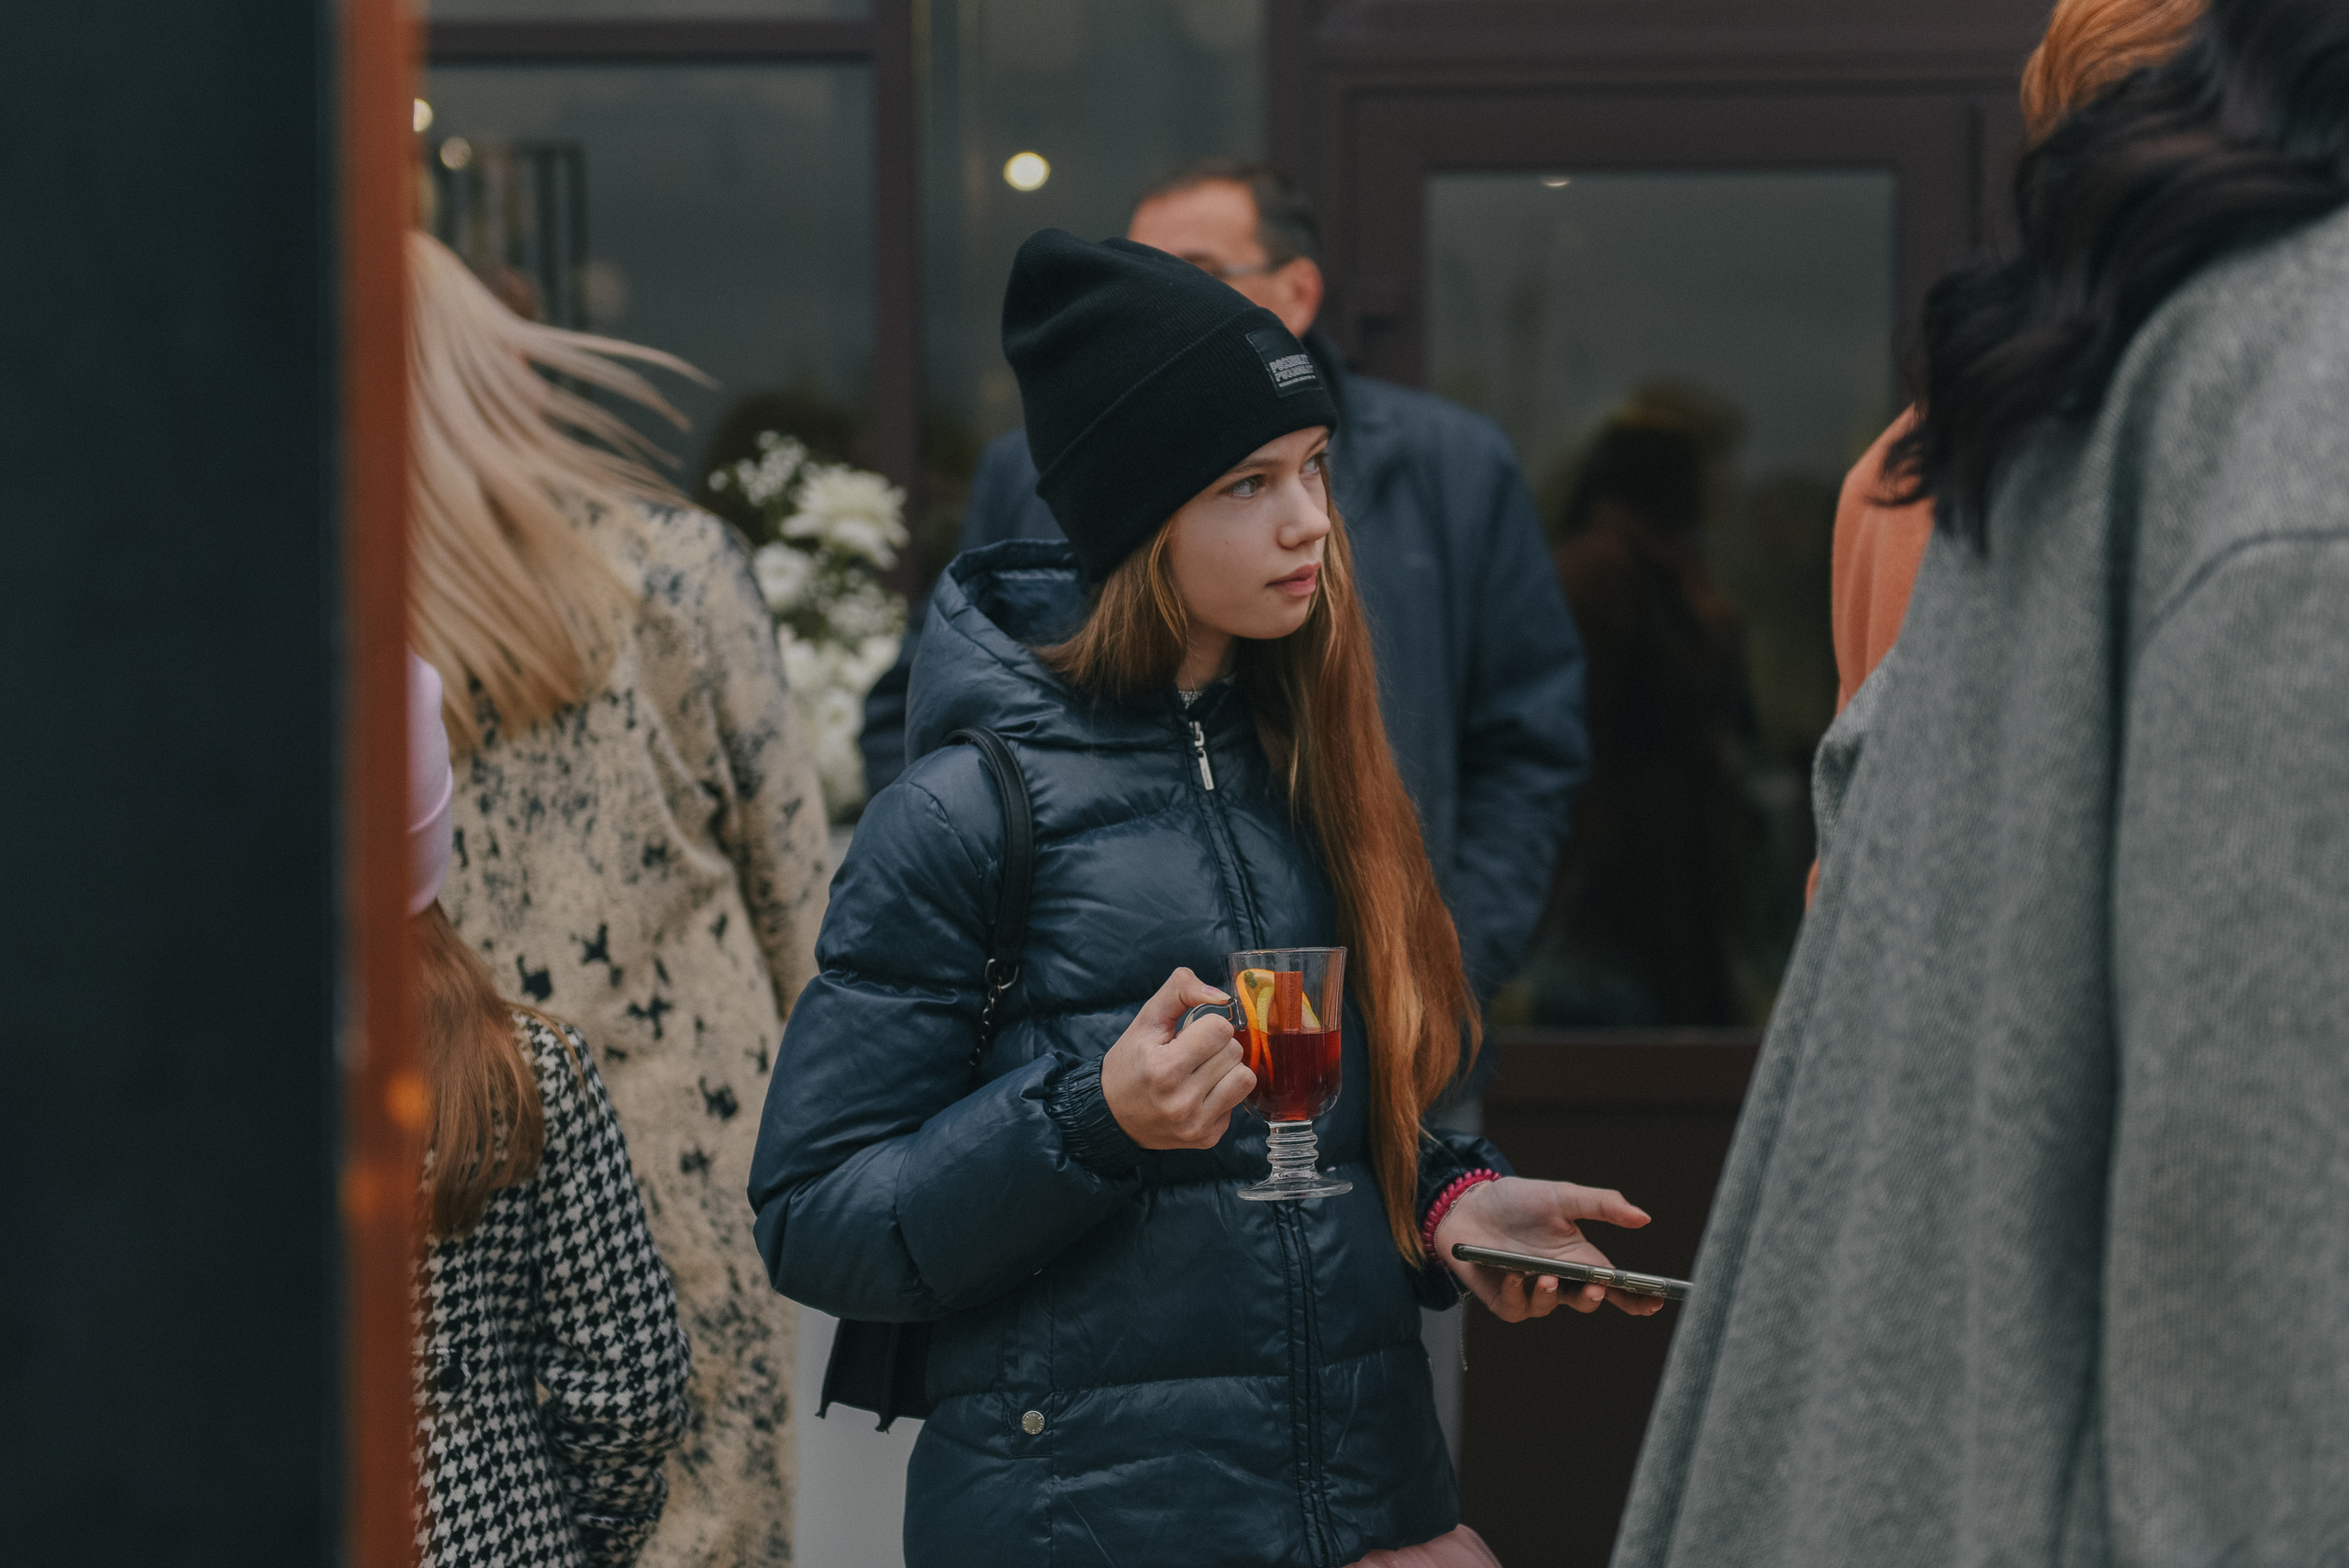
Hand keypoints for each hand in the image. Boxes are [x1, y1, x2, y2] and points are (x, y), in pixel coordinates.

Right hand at [1101, 968, 1257, 1150]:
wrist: (1112, 1116)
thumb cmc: (1131, 1063)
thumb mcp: (1146, 1020)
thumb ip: (1180, 990)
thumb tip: (1224, 996)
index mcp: (1165, 1068)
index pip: (1221, 1029)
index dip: (1207, 1025)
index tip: (1189, 1034)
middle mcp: (1182, 1101)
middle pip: (1234, 1052)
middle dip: (1217, 1046)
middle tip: (1193, 1054)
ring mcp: (1196, 1124)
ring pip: (1245, 1078)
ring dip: (1227, 1070)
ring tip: (1202, 1072)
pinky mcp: (1208, 1138)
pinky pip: (1239, 1103)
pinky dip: (1223, 1094)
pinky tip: (1200, 1094)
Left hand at [1434, 1176, 1663, 1319]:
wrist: (1468, 1204)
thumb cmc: (1518, 1201)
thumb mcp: (1562, 1196)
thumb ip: (1602, 1205)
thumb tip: (1644, 1217)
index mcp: (1580, 1258)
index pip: (1614, 1285)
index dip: (1637, 1297)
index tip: (1656, 1300)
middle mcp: (1560, 1279)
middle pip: (1586, 1302)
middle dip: (1594, 1300)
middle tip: (1596, 1290)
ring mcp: (1531, 1292)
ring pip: (1550, 1307)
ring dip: (1551, 1295)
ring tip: (1547, 1278)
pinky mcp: (1504, 1300)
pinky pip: (1517, 1309)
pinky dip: (1518, 1295)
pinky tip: (1515, 1276)